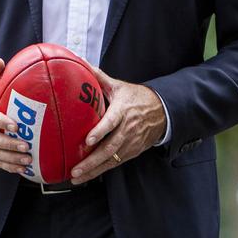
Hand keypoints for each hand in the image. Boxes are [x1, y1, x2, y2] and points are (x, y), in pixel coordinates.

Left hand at [70, 66, 166, 183]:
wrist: (161, 111)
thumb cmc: (136, 98)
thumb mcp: (119, 86)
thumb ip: (98, 77)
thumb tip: (79, 61)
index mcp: (123, 111)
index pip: (111, 122)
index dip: (100, 132)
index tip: (87, 140)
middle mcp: (128, 129)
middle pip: (110, 148)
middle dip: (91, 161)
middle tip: (75, 169)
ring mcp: (131, 143)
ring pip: (112, 159)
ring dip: (94, 170)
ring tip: (76, 177)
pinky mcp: (132, 152)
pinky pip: (115, 163)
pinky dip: (100, 171)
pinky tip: (86, 176)